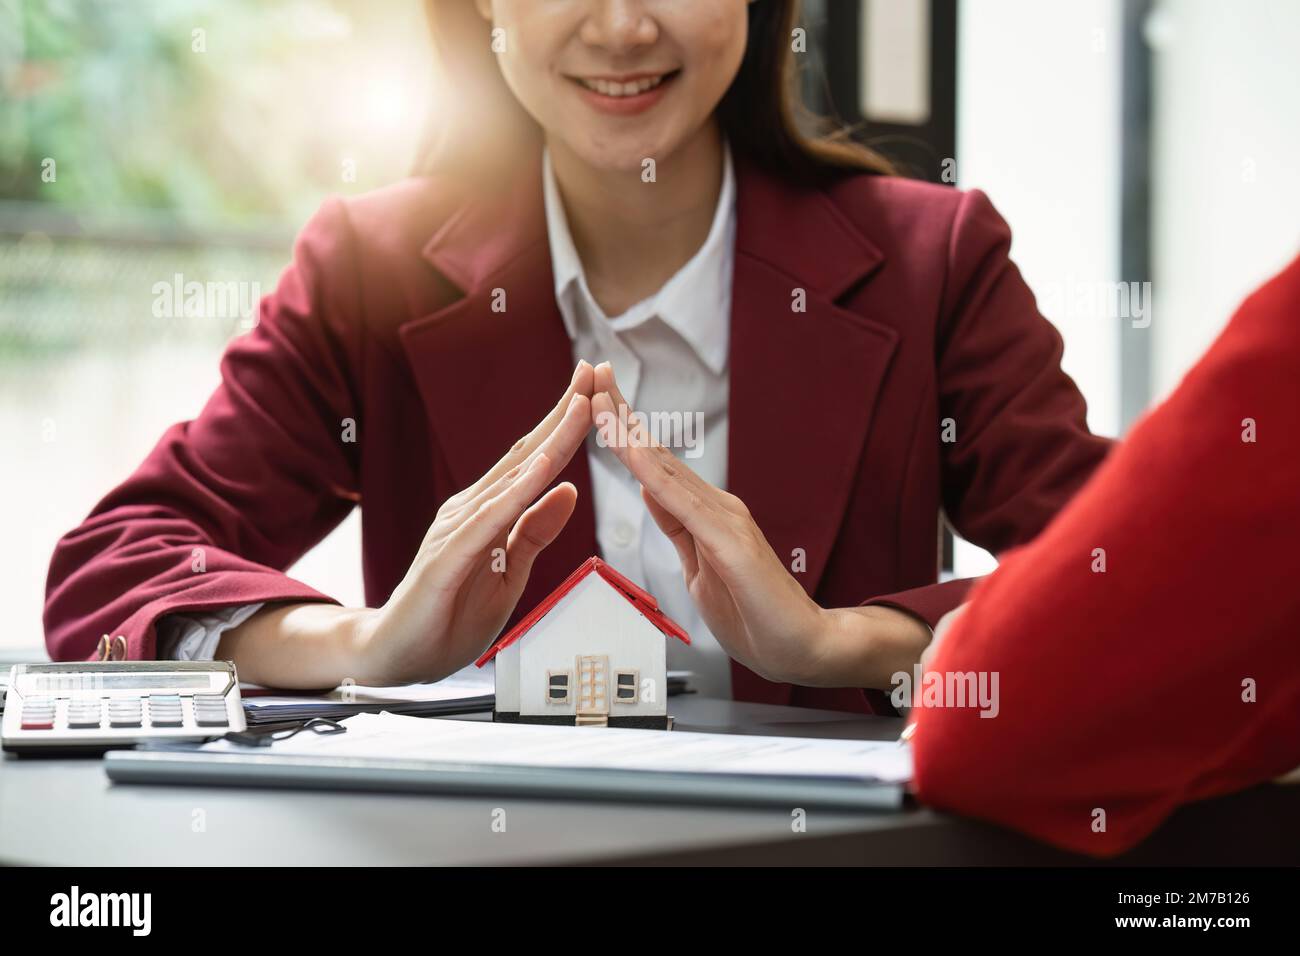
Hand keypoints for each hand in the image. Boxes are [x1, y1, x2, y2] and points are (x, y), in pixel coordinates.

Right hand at [222, 362, 593, 687]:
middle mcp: (470, 509)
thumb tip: (568, 491)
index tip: (595, 390)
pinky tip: (543, 469)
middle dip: (562, 412)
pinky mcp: (446, 558)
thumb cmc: (448, 616)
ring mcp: (456, 529)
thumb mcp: (509, 574)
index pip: (533, 460)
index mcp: (488, 512)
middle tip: (593, 371)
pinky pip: (489, 520)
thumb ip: (535, 533)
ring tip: (581, 406)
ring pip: (513, 477)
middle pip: (525, 454)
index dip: (566, 424)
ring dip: (550, 439)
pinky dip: (518, 492)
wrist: (397, 656)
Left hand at [590, 363, 929, 687]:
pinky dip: (655, 476)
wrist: (803, 648)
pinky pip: (684, 506)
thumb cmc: (756, 615)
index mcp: (705, 515)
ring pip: (667, 471)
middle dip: (624, 414)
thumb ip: (678, 527)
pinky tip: (633, 455)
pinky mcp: (732, 544)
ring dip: (631, 435)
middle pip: (658, 455)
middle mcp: (717, 507)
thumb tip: (652, 492)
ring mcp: (727, 520)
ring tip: (603, 402)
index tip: (598, 400)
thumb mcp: (699, 567)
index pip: (655, 466)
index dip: (625, 432)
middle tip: (595, 373)